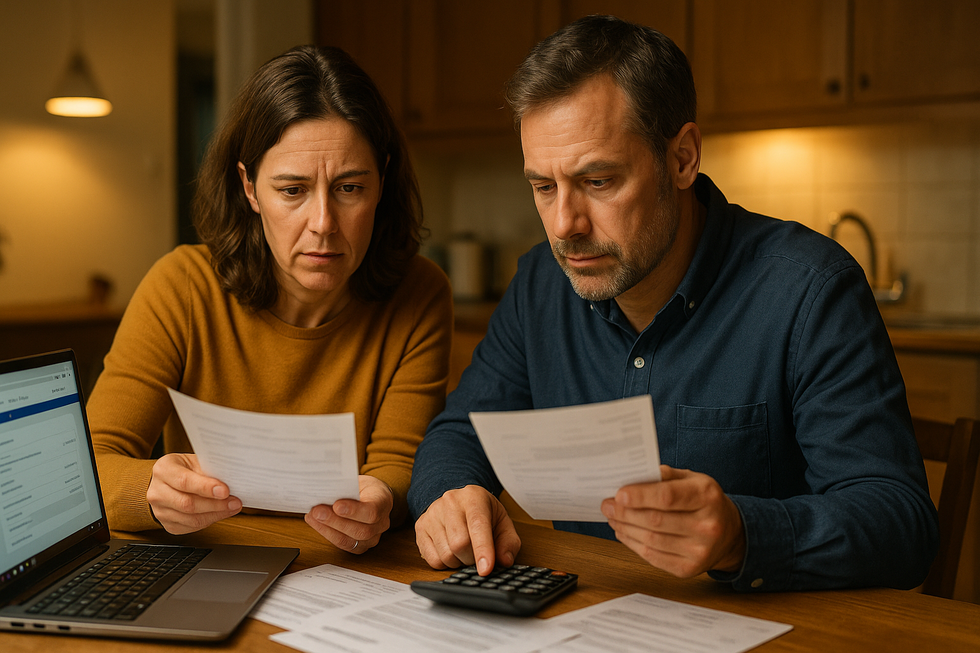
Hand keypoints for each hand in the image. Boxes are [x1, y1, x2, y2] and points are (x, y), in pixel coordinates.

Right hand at [147, 453, 241, 533]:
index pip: (184, 481)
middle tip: (235, 502)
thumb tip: (231, 480)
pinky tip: (220, 513)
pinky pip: (191, 527)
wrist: (168, 481)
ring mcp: (159, 510)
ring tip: (232, 507)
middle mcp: (156, 492)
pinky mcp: (167, 524)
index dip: (206, 488)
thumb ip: (208, 470)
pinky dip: (209, 521)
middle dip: (215, 504)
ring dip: (216, 514)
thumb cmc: (184, 469)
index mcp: (163, 470)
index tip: (225, 491)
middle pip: (187, 503)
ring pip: (190, 518)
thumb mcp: (195, 461)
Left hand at [305, 475, 393, 553]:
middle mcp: (382, 524)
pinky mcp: (361, 547)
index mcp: (383, 502)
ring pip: (350, 540)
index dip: (354, 511)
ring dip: (328, 529)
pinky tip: (316, 523)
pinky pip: (344, 545)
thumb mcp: (358, 481)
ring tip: (313, 517)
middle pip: (361, 530)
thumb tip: (323, 491)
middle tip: (316, 511)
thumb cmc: (364, 488)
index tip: (336, 505)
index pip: (372, 511)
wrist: (374, 497)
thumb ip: (345, 488)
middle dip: (335, 521)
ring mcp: (373, 538)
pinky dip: (327, 534)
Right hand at [415, 485, 521, 575]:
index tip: (485, 569)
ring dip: (459, 562)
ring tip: (464, 551)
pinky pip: (433, 559)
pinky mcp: (420, 527)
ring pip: (446, 554)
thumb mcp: (503, 524)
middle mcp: (450, 502)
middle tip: (478, 555)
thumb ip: (508, 543)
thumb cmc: (483, 514)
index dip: (482, 550)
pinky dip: (445, 564)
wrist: (460, 502)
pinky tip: (451, 551)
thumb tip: (504, 561)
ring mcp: (432, 514)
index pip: (477, 526)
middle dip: (472, 559)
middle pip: (459, 544)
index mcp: (474, 497)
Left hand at [600, 465, 745, 577]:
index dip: (640, 496)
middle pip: (655, 520)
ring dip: (625, 528)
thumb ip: (664, 476)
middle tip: (607, 504)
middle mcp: (707, 526)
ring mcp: (699, 551)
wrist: (729, 533)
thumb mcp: (692, 479)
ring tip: (612, 517)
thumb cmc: (704, 501)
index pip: (668, 497)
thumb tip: (631, 478)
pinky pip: (652, 556)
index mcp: (707, 497)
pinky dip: (632, 543)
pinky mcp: (689, 569)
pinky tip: (623, 532)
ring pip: (651, 540)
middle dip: (625, 512)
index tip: (618, 494)